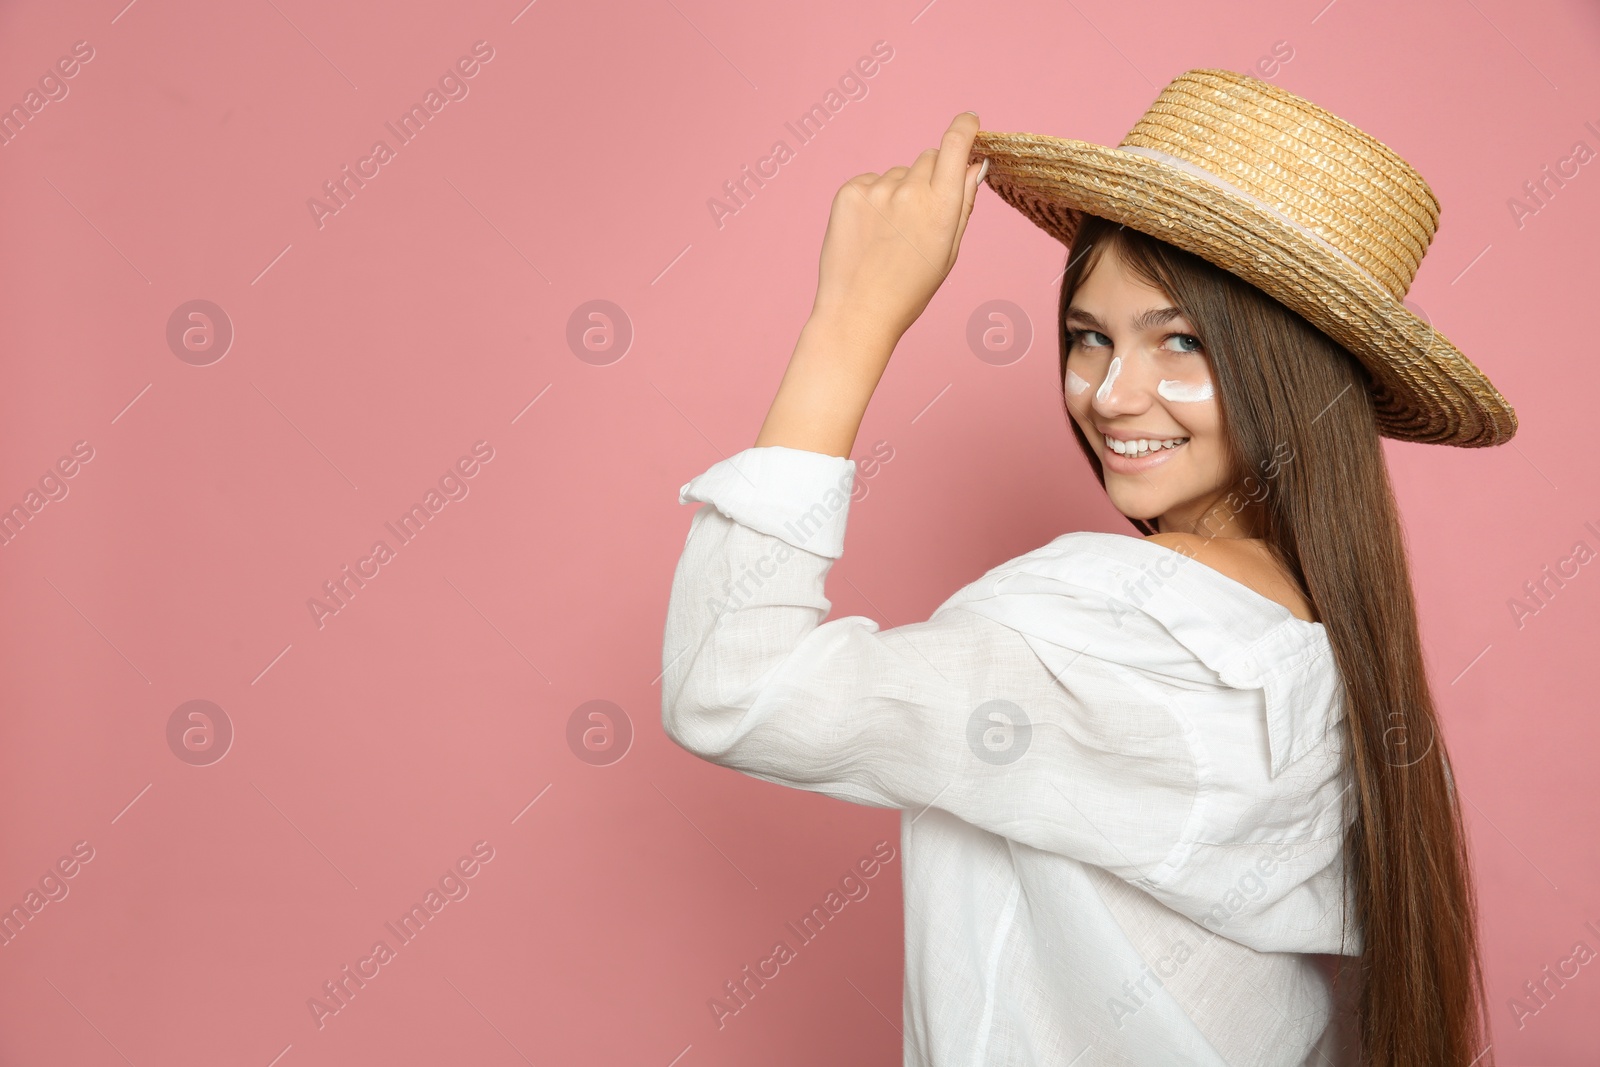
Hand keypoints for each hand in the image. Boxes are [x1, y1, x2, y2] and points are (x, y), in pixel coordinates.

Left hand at [808, 111, 987, 348]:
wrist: (858, 312)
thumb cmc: (909, 288)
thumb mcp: (949, 250)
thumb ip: (962, 203)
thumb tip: (973, 165)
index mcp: (941, 205)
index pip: (956, 144)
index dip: (964, 127)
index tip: (968, 121)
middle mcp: (910, 190)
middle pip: (928, 158)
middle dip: (931, 176)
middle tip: (920, 216)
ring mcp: (876, 190)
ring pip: (898, 174)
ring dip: (899, 193)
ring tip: (889, 234)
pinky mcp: (849, 193)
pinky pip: (870, 182)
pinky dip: (873, 200)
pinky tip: (870, 232)